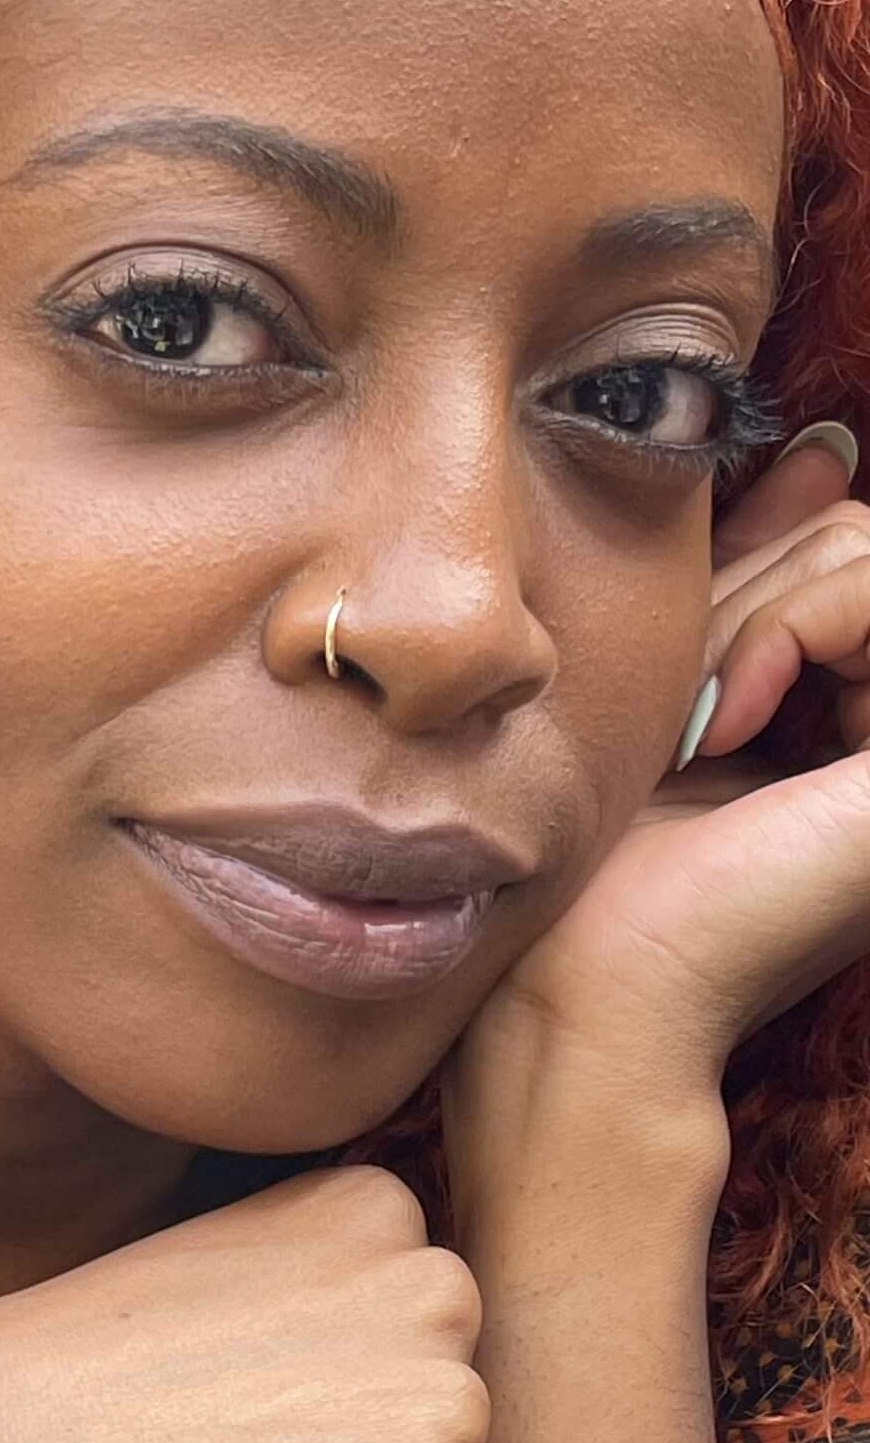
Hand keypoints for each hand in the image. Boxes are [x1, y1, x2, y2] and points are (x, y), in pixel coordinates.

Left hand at [466, 427, 869, 1101]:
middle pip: (851, 536)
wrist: (600, 984)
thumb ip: (760, 582)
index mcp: (863, 725)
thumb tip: (823, 458)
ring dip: (758, 619)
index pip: (836, 552)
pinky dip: (790, 630)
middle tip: (692, 714)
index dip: (749, 578)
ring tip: (710, 726)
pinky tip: (732, 725)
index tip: (697, 690)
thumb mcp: (689, 687)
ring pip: (862, 548)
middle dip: (745, 596)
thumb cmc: (610, 866)